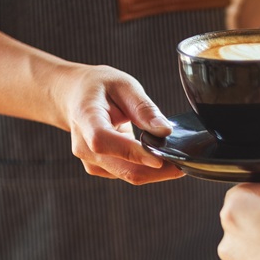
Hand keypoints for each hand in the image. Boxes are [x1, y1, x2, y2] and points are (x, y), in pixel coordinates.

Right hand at [54, 64, 183, 184]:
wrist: (75, 97)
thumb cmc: (98, 88)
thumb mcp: (123, 85)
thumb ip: (143, 107)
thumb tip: (164, 130)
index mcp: (85, 119)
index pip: (104, 142)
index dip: (133, 153)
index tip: (161, 159)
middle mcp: (83, 146)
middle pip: (123, 168)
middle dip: (157, 170)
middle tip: (184, 162)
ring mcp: (91, 161)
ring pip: (129, 175)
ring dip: (155, 171)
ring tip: (173, 156)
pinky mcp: (101, 169)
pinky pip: (128, 174)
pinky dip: (147, 169)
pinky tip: (157, 156)